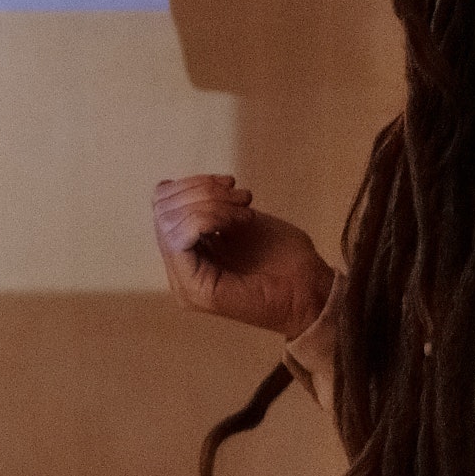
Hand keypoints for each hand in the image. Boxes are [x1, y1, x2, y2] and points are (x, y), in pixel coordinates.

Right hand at [150, 176, 328, 337]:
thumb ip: (204, 208)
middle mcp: (178, 271)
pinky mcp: (196, 290)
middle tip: (241, 198)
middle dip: (203, 192)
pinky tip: (243, 221)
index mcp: (186, 255)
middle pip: (163, 210)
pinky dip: (213, 216)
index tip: (230, 184)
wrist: (312, 291)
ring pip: (170, 221)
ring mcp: (184, 283)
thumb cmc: (285, 258)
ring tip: (245, 210)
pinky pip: (182, 238)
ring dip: (213, 203)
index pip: (162, 206)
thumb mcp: (237, 220)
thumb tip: (168, 185)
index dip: (192, 185)